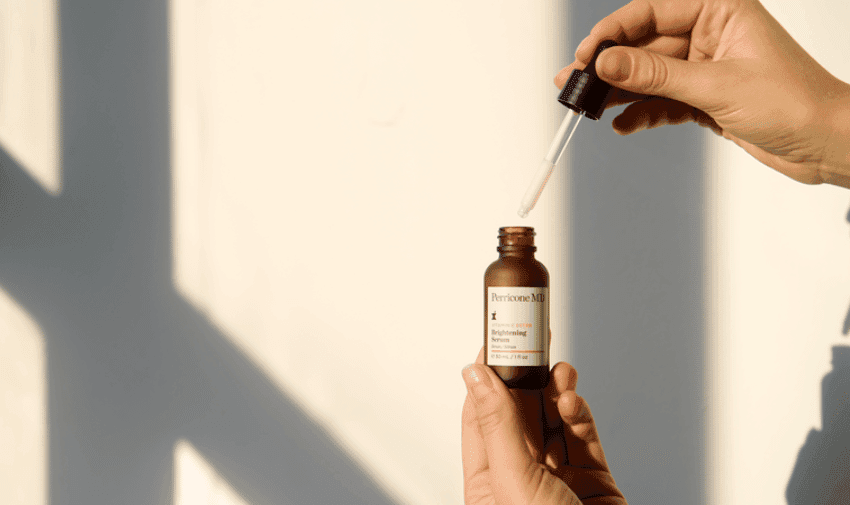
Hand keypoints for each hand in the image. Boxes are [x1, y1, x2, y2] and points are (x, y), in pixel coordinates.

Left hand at [461, 348, 625, 503]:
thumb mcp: (514, 479)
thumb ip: (498, 425)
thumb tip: (477, 378)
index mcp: (488, 483)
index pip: (482, 418)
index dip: (488, 379)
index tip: (496, 344)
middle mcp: (521, 477)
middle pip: (519, 414)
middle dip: (527, 378)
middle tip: (534, 345)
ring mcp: (557, 477)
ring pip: (553, 420)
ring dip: (556, 391)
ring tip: (559, 371)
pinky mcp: (592, 478)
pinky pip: (583, 436)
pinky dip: (578, 413)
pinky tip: (572, 400)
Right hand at [557, 0, 849, 187]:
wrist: (826, 145)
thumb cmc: (794, 103)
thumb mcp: (715, 86)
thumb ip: (656, 74)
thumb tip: (606, 62)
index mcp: (720, 9)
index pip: (651, 13)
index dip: (612, 34)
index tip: (585, 56)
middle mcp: (710, 34)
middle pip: (643, 46)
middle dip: (608, 68)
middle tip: (572, 86)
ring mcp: (706, 68)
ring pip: (649, 76)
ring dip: (617, 93)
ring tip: (585, 109)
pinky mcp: (705, 99)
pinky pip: (662, 102)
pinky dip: (641, 114)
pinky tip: (621, 126)